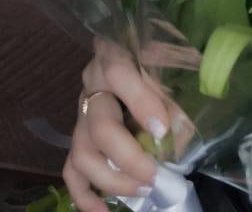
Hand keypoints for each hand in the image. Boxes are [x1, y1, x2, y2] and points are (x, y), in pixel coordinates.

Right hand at [63, 38, 171, 211]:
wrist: (130, 55)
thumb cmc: (154, 58)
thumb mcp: (164, 62)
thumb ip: (171, 91)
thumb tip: (180, 134)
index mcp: (114, 55)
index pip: (119, 73)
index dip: (140, 102)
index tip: (162, 129)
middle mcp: (92, 86)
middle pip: (100, 126)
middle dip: (128, 157)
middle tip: (154, 175)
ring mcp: (82, 115)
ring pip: (82, 153)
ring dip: (111, 179)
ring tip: (141, 189)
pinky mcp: (78, 138)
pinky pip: (71, 171)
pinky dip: (86, 196)